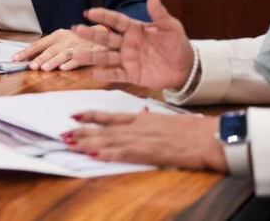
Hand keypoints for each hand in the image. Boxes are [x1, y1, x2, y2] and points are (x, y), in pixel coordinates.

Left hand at [13, 27, 107, 70]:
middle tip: (31, 65)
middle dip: (40, 58)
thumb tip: (29, 57)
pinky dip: (70, 63)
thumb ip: (49, 48)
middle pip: (50, 50)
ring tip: (44, 68)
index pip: (38, 44)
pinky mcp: (87, 53)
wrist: (102, 35)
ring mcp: (76, 46)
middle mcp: (65, 39)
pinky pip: (78, 59)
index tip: (15, 58)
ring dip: (53, 61)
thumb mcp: (62, 39)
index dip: (27, 51)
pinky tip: (64, 68)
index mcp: (57, 35)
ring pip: (62, 54)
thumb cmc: (78, 39)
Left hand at [63, 111, 225, 170]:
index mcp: (142, 117)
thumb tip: (142, 114)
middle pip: (104, 129)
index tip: (74, 115)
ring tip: (70, 143)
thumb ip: (151, 118)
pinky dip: (106, 153)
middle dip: (82, 132)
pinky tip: (93, 155)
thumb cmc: (192, 130)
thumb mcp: (167, 119)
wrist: (207, 136)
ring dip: (87, 142)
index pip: (110, 116)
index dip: (90, 115)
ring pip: (108, 140)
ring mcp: (142, 138)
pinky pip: (122, 153)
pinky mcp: (148, 152)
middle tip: (62, 133)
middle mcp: (138, 126)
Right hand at [70, 0, 194, 89]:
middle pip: (106, 38)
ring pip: (106, 57)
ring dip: (91, 57)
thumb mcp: (170, 26)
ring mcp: (128, 59)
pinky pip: (116, 74)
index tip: (89, 12)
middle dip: (91, 34)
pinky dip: (106, 74)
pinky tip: (95, 74)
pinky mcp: (131, 74)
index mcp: (135, 29)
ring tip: (75, 55)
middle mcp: (127, 43)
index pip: (116, 21)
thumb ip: (159, 13)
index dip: (103, 16)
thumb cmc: (177, 44)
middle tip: (76, 30)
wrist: (186, 67)